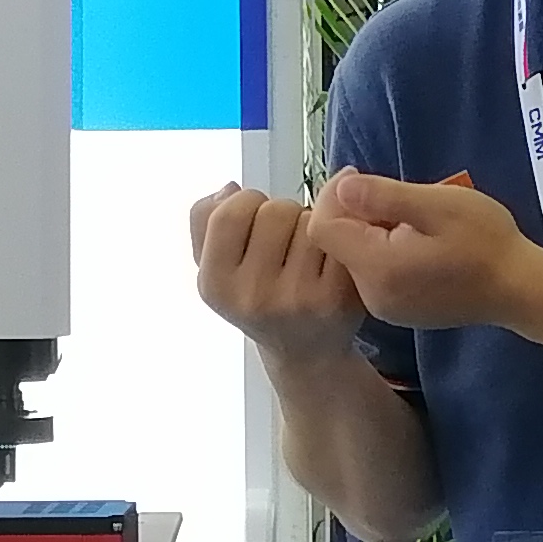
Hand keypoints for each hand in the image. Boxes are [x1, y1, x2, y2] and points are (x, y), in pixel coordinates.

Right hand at [189, 185, 365, 367]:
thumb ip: (204, 221)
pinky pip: (338, 237)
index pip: (229, 212)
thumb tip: (230, 189)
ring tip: (305, 251)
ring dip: (311, 224)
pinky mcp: (337, 297)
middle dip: (282, 213)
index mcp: (216, 284)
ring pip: (310, 219)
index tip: (253, 218)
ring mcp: (297, 297)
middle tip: (284, 238)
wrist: (305, 352)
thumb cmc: (257, 298)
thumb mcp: (214, 267)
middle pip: (275, 211)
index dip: (245, 203)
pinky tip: (329, 261)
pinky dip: (337, 240)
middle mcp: (254, 295)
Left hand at [305, 170, 542, 340]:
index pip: (323, 228)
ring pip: (354, 257)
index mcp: (377, 268)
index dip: (332, 196)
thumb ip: (385, 196)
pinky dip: (382, 249)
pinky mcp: (397, 311)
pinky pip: (373, 273)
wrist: (520, 289)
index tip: (360, 174)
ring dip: (369, 229)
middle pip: (336, 244)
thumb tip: (341, 186)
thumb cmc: (487, 241)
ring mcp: (384, 308)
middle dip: (353, 212)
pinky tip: (414, 239)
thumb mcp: (438, 205)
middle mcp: (372, 295)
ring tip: (408, 215)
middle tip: (392, 193)